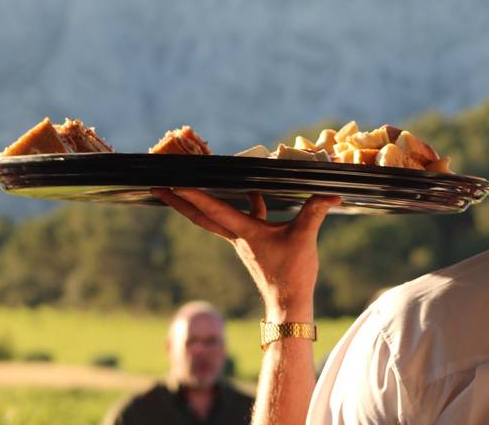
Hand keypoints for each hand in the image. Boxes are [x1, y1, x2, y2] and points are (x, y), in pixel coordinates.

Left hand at [153, 188, 339, 321]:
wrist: (289, 304)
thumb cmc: (292, 274)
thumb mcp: (304, 237)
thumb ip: (315, 211)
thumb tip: (331, 194)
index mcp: (244, 232)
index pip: (212, 209)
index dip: (192, 194)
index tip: (171, 183)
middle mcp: (237, 236)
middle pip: (201, 215)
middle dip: (178, 201)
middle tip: (157, 187)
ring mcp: (244, 241)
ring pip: (217, 217)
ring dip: (202, 202)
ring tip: (191, 185)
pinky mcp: (255, 245)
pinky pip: (242, 219)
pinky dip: (246, 204)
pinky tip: (256, 193)